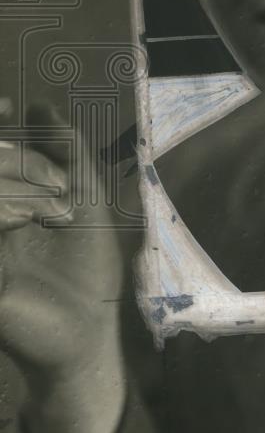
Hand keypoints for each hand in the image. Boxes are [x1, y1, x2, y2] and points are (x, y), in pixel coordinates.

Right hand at [0, 98, 126, 432]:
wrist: (87, 328)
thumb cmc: (86, 269)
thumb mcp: (85, 199)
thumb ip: (66, 150)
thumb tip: (42, 104)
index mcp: (3, 201)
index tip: (10, 106)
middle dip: (23, 161)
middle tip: (60, 185)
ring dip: (18, 186)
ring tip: (55, 212)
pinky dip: (6, 207)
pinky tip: (26, 223)